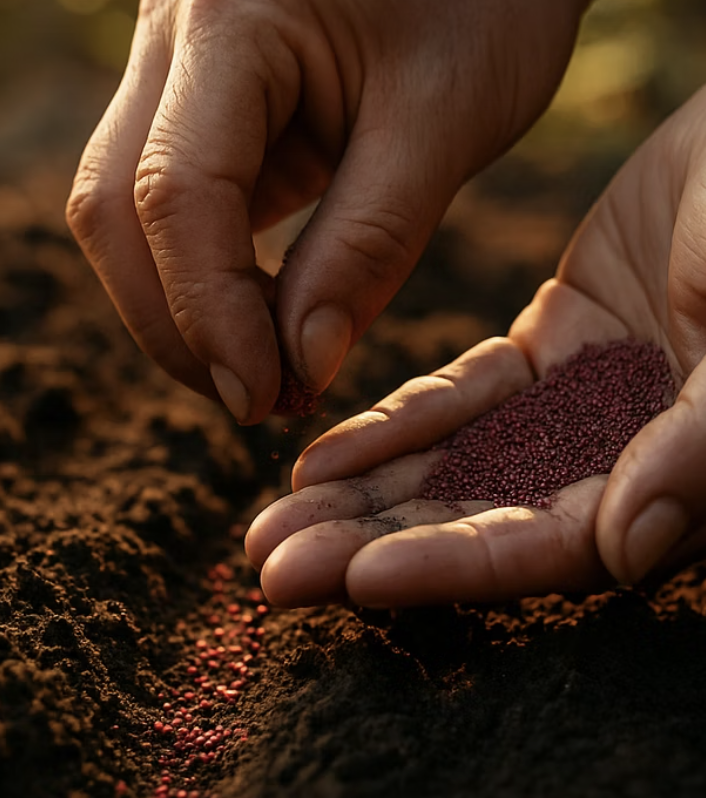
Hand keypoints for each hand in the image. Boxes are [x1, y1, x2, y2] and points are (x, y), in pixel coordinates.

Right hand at [66, 0, 601, 422]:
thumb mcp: (444, 122)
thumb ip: (368, 246)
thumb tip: (300, 363)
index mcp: (231, 16)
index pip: (175, 195)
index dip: (207, 316)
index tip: (264, 398)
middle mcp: (173, 29)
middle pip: (114, 207)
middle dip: (176, 324)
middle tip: (259, 399)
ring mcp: (178, 59)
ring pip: (128, 210)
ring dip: (184, 306)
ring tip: (266, 369)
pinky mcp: (205, 95)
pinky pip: (173, 199)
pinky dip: (208, 272)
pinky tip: (263, 314)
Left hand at [246, 85, 705, 607]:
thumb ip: (700, 446)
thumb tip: (623, 554)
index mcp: (668, 480)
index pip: (545, 547)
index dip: (451, 564)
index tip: (356, 580)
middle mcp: (612, 460)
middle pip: (476, 519)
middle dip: (373, 546)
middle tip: (273, 571)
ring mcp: (571, 406)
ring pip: (450, 463)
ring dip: (359, 495)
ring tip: (267, 525)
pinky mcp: (543, 349)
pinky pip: (456, 395)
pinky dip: (392, 423)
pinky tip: (319, 454)